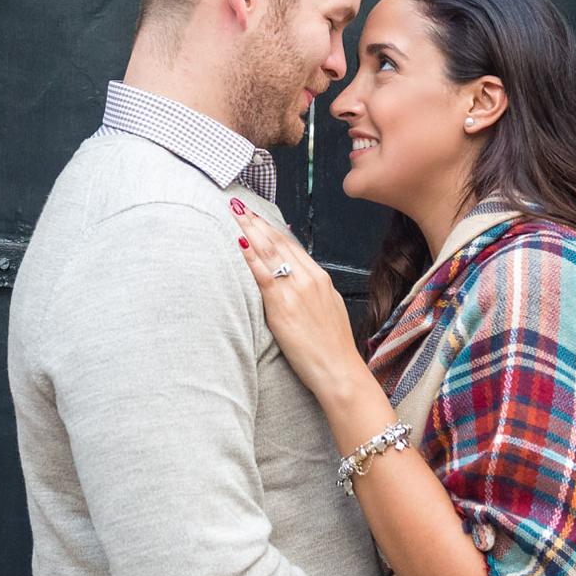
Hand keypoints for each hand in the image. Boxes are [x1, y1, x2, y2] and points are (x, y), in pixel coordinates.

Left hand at [230, 199, 367, 400]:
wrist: (340, 370)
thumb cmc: (333, 348)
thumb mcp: (329, 309)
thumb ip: (312, 292)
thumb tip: (297, 282)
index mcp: (320, 278)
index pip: (291, 245)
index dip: (272, 228)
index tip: (258, 216)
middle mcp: (309, 278)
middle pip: (278, 242)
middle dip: (257, 222)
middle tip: (239, 205)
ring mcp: (296, 290)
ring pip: (270, 252)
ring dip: (250, 230)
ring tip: (235, 214)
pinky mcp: (283, 306)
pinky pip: (263, 275)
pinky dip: (250, 257)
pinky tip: (240, 243)